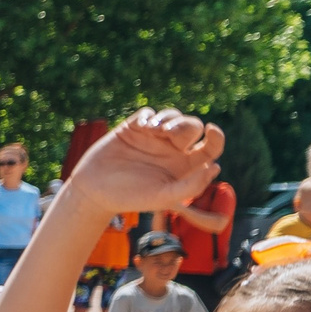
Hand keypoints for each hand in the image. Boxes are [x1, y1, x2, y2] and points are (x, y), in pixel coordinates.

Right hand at [63, 111, 223, 215]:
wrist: (93, 192)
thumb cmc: (130, 198)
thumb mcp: (164, 197)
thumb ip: (191, 186)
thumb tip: (215, 167)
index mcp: (183, 166)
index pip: (209, 147)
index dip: (216, 137)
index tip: (212, 130)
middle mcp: (170, 149)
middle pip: (192, 127)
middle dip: (184, 125)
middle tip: (168, 134)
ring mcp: (151, 137)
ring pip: (172, 116)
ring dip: (168, 118)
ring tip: (154, 129)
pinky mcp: (132, 129)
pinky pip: (148, 113)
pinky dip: (148, 116)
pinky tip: (142, 127)